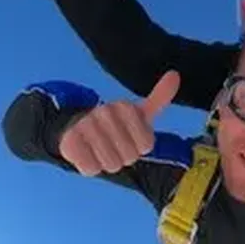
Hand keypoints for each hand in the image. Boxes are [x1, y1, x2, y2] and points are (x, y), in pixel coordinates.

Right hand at [59, 71, 179, 175]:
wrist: (76, 128)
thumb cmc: (114, 125)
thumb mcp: (138, 113)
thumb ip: (159, 97)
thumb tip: (175, 75)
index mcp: (124, 107)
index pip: (146, 144)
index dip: (139, 148)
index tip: (130, 138)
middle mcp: (104, 113)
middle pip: (130, 156)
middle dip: (123, 157)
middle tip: (114, 146)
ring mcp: (85, 126)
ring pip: (111, 163)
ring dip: (108, 163)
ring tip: (101, 150)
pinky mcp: (69, 142)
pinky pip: (91, 169)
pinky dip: (91, 167)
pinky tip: (88, 154)